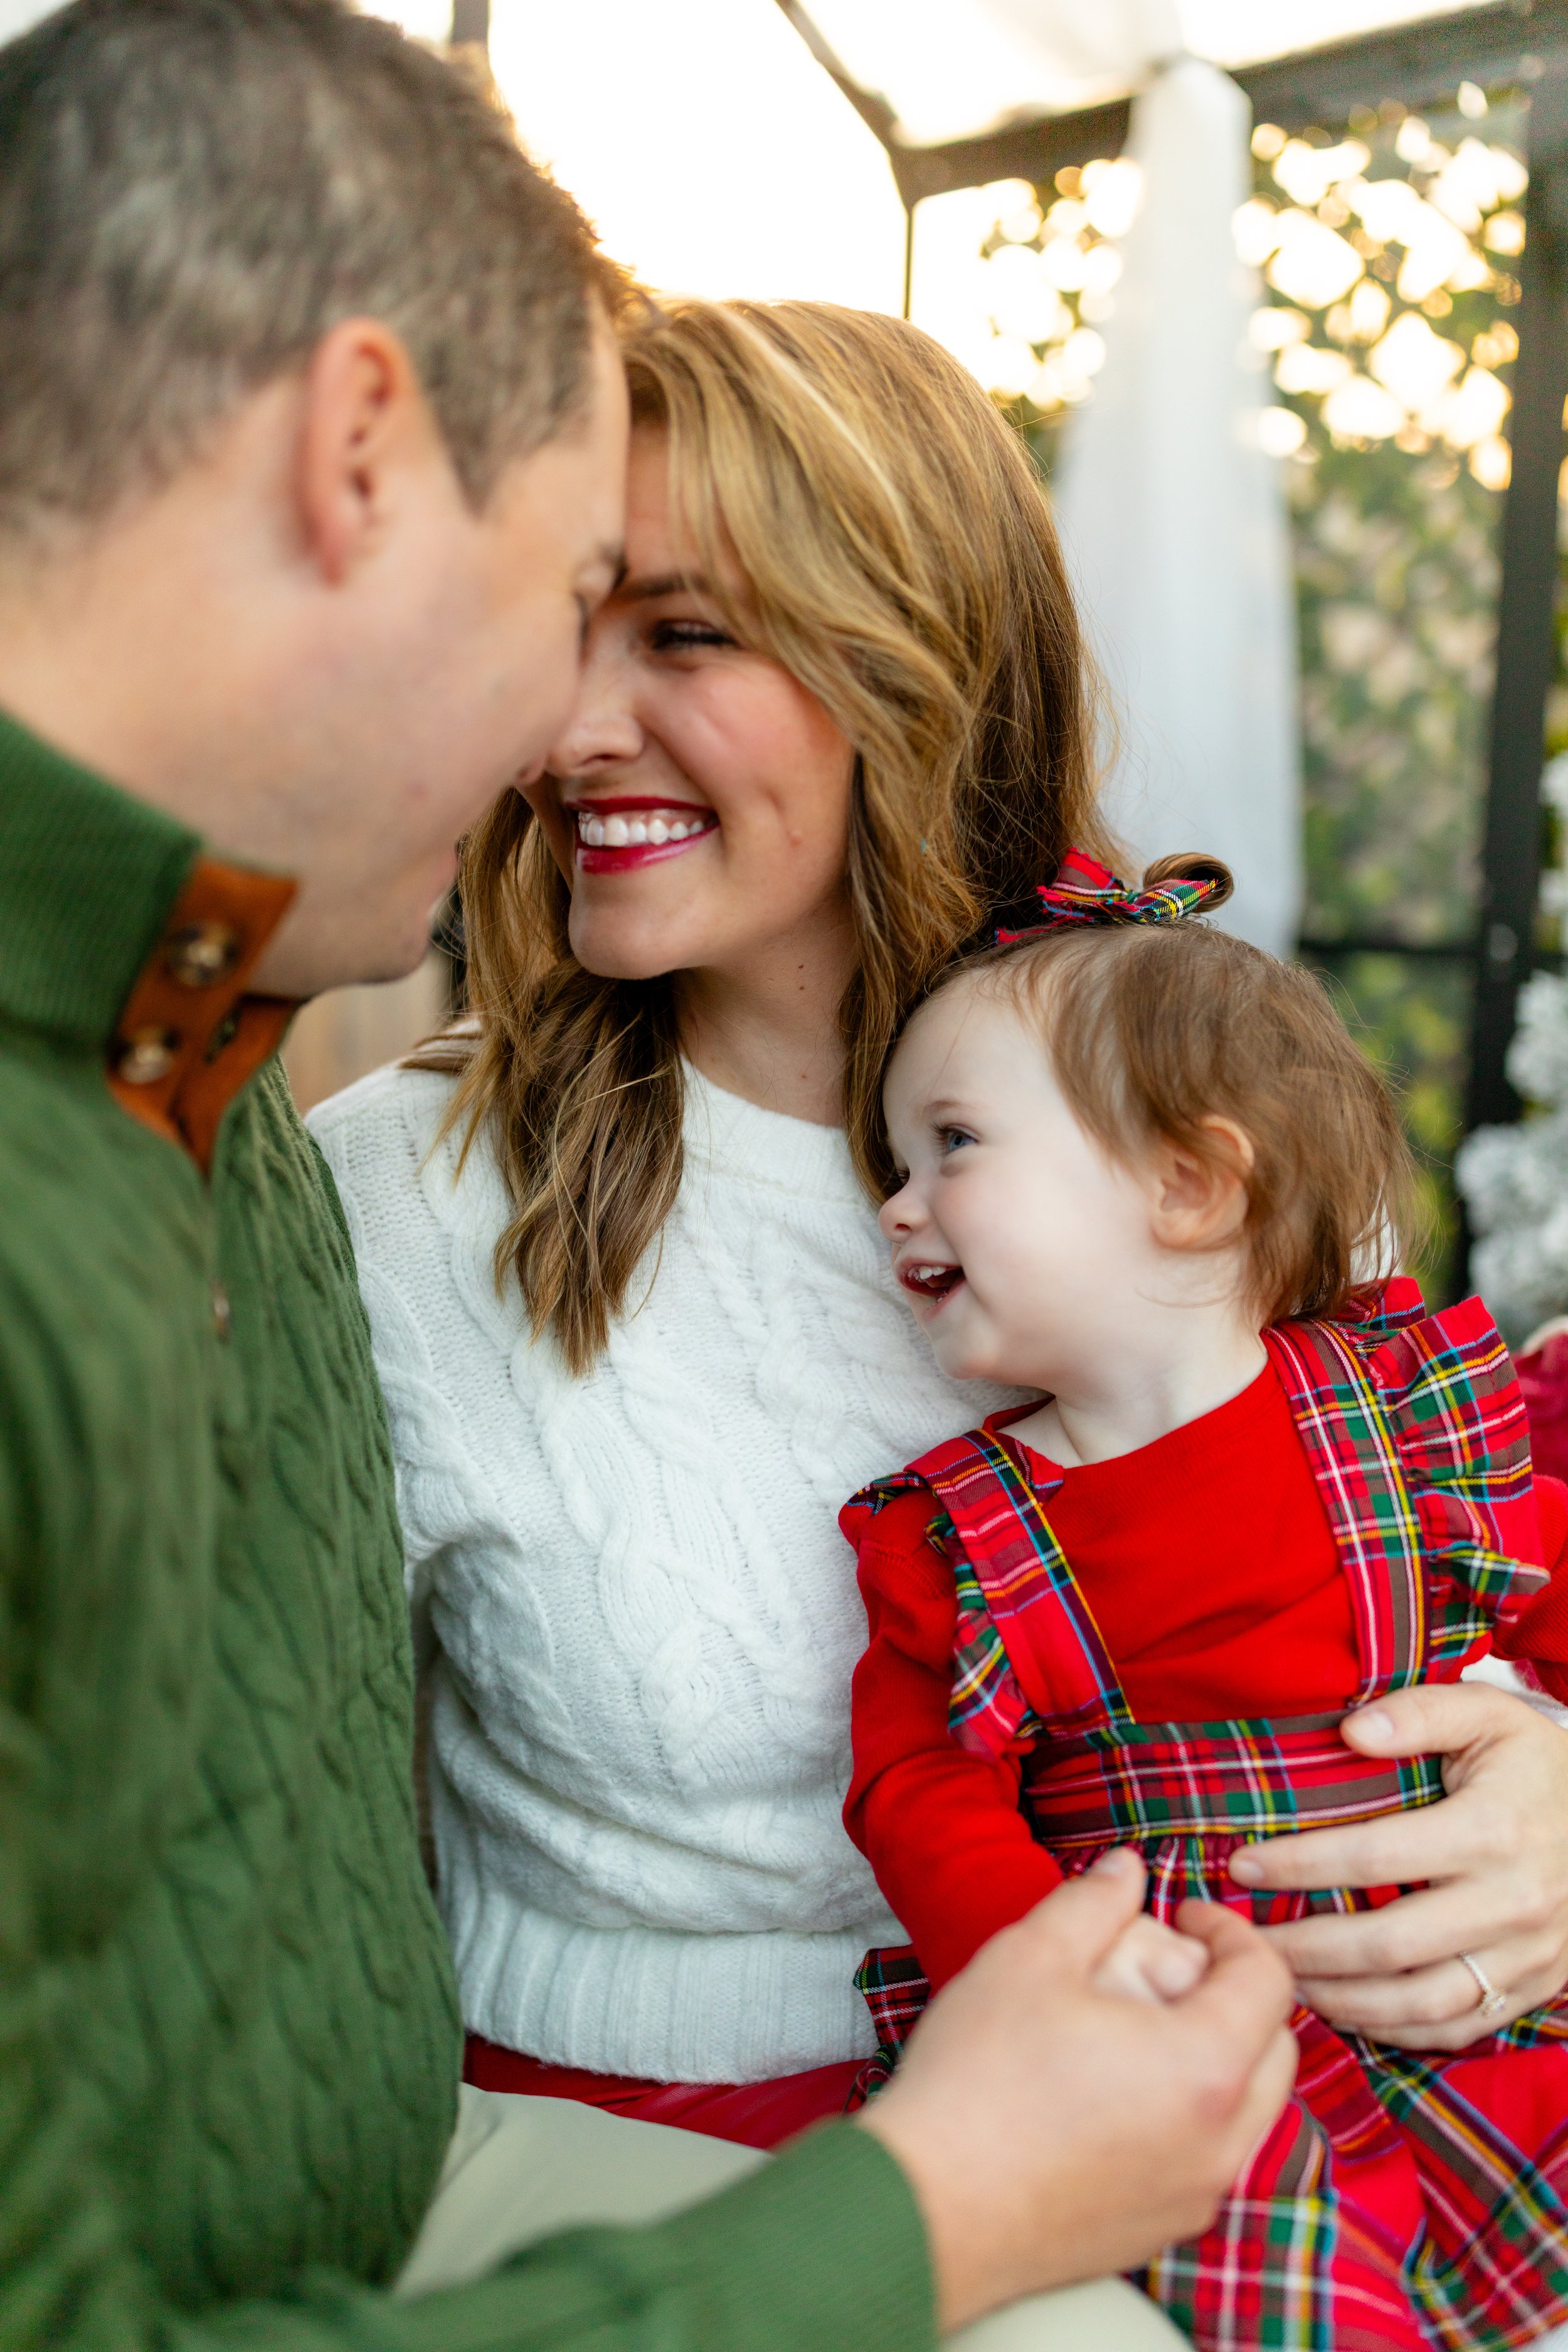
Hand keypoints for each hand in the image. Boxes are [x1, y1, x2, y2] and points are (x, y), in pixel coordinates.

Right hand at [858, 1848, 1296, 2332]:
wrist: (929, 2209)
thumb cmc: (979, 2078)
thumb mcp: (1031, 1956)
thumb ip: (1094, 1901)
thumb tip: (1128, 1869)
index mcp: (1205, 2067)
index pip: (1268, 1981)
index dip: (1232, 1930)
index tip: (1184, 1916)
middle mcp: (1222, 2141)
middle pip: (1275, 2049)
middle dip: (1235, 1995)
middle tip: (1165, 1969)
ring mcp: (1195, 2195)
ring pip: (1247, 2110)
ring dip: (1218, 2057)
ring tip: (1138, 2028)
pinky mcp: (1161, 2231)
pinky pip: (1208, 2158)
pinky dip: (1190, 2114)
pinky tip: (1113, 2093)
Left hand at [1230, 1681, 1567, 2048]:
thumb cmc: (1536, 1763)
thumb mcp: (1488, 1714)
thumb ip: (1419, 1712)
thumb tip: (1351, 1730)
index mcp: (1495, 1830)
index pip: (1377, 1856)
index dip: (1303, 1865)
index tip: (1245, 1865)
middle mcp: (1515, 1902)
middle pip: (1389, 1944)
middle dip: (1306, 1948)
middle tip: (1248, 1942)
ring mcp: (1529, 1956)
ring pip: (1420, 2002)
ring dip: (1342, 2000)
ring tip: (1284, 1981)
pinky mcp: (1533, 1988)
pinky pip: (1457, 2026)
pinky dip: (1396, 2029)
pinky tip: (1346, 2010)